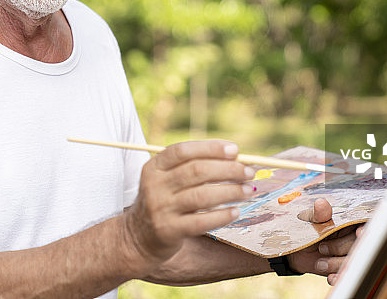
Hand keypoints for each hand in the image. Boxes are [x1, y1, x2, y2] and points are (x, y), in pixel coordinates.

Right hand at [124, 140, 253, 268]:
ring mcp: (161, 209)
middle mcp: (155, 185)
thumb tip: (235, 157)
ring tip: (248, 190)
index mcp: (155, 167)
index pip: (183, 151)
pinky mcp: (169, 230)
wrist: (138, 237)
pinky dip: (222, 216)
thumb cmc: (164, 201)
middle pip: (196, 171)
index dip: (210, 148)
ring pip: (202, 196)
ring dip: (230, 192)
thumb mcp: (167, 179)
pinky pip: (201, 221)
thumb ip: (193, 166)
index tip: (235, 150)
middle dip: (228, 169)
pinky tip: (235, 212)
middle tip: (248, 172)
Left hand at [288, 198, 361, 284]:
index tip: (360, 232)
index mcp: (351, 219)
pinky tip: (330, 278)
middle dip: (341, 248)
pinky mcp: (347, 268)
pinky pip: (349, 275)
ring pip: (355, 260)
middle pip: (360, 243)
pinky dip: (341, 277)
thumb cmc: (306, 229)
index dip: (366, 228)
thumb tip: (321, 204)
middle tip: (322, 248)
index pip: (367, 222)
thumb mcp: (309, 220)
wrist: (296, 250)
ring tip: (319, 263)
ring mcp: (353, 253)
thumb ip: (317, 214)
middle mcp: (356, 236)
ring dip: (336, 264)